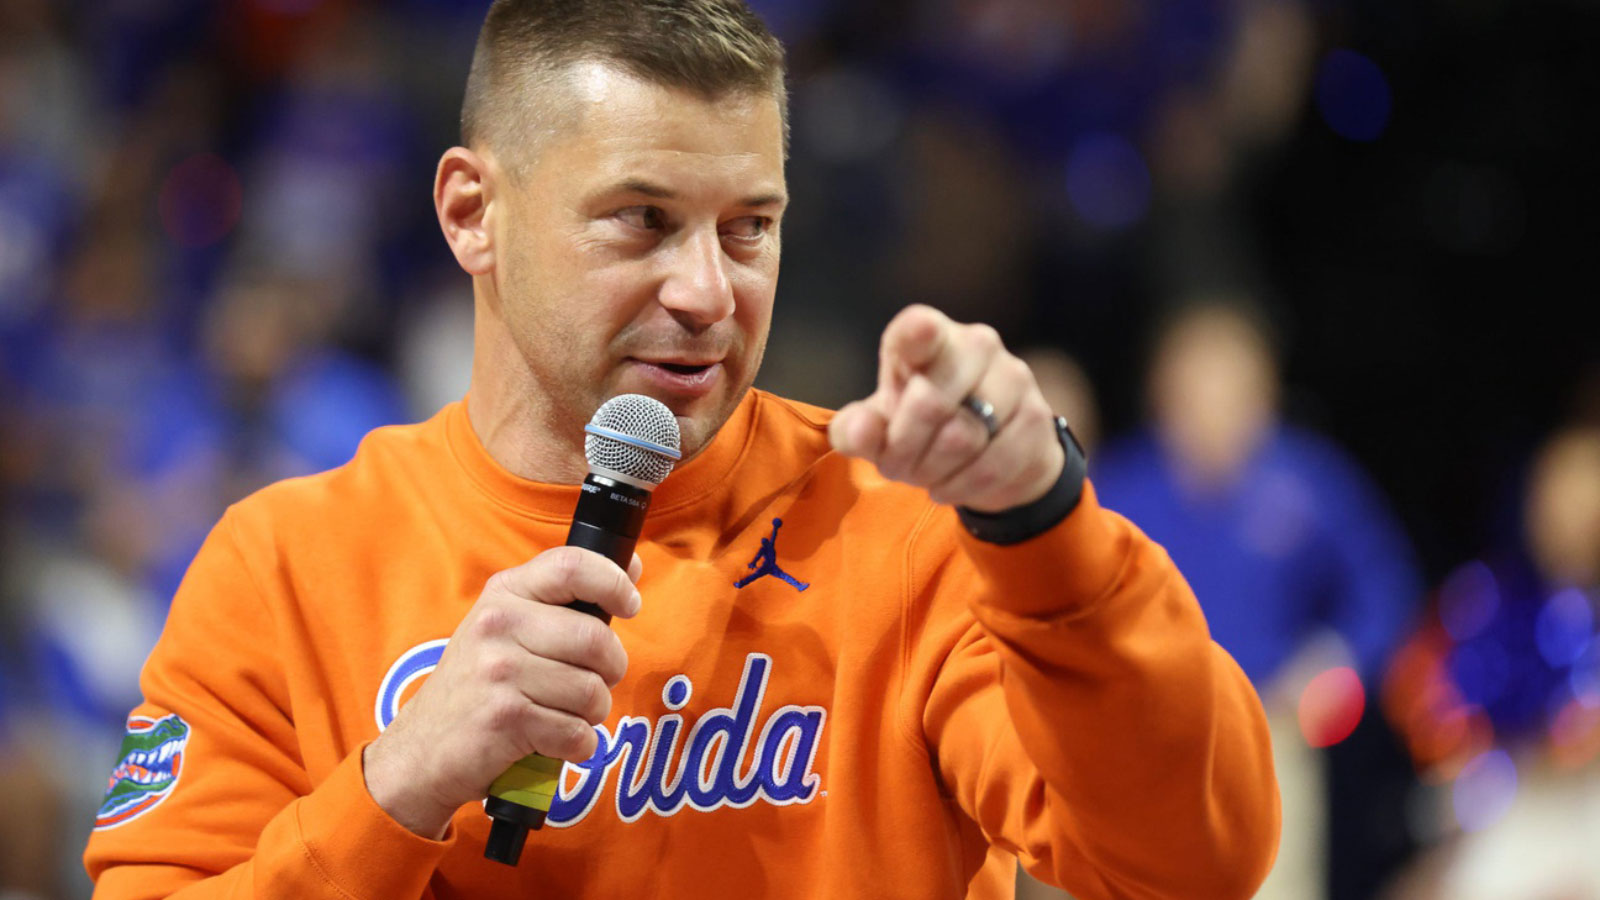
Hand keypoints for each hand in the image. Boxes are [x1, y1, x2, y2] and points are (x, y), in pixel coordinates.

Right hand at [362, 547, 642, 838]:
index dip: (614, 582)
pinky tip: (551, 741)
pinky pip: (577, 733)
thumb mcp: (504, 628)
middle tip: (594, 682)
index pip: (572, 566)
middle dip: (610, 669)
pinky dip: (576, 745)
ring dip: (591, 713)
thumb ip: (562, 598)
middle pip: (595, 638)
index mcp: (504, 593)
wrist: (421, 751)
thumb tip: (632, 564)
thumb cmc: (476, 687)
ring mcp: (499, 672)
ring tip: (563, 714)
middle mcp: (498, 625)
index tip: (629, 605)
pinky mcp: (505, 719)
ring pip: (592, 691)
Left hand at [829, 305, 1063, 512]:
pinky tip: (953, 483)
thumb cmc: (919, 427)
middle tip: (897, 465)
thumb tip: (861, 430)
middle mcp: (975, 344)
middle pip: (930, 403)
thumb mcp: (880, 429)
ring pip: (963, 438)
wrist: (990, 455)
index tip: (922, 332)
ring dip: (934, 471)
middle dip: (904, 448)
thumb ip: (857, 430)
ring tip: (927, 473)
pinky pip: (992, 464)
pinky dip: (964, 486)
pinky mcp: (1037, 415)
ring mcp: (1012, 376)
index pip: (920, 327)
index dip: (919, 333)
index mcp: (928, 336)